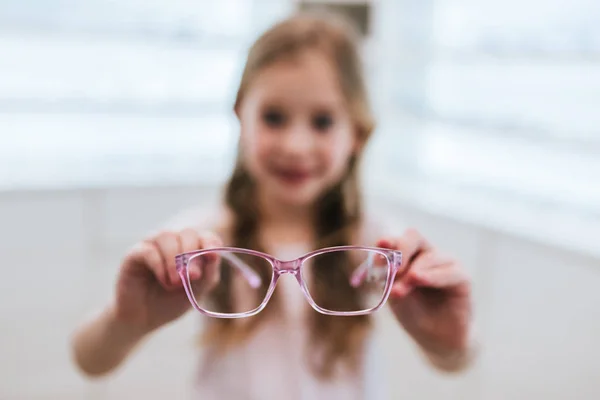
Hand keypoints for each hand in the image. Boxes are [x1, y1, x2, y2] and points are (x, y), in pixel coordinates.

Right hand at [113, 229, 221, 332]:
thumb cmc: (171, 302)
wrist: (143, 319)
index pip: (205, 236)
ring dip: (174, 260)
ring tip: (175, 283)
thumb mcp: (196, 292)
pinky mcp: (134, 253)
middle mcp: (173, 242)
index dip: (211, 243)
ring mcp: (153, 245)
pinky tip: (164, 281)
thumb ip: (207, 274)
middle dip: (193, 254)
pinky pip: (149, 250)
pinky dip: (159, 265)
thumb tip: (214, 256)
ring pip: (167, 236)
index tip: (213, 257)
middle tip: (193, 277)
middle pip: (187, 233)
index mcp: (191, 249)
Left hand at [377, 229, 472, 365]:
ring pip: (429, 256)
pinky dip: (432, 275)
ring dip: (412, 273)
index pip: (398, 240)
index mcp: (409, 256)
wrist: (436, 338)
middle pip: (414, 237)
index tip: (379, 248)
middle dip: (401, 249)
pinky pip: (449, 271)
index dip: (389, 242)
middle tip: (392, 269)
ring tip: (399, 291)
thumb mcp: (396, 296)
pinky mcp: (462, 277)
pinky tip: (418, 279)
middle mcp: (427, 255)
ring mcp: (446, 264)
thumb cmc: (414, 313)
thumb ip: (390, 278)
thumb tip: (381, 262)